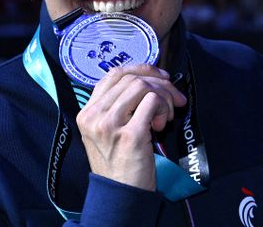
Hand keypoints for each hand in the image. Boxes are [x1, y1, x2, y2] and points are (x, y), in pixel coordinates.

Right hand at [75, 64, 186, 190]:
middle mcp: (95, 116)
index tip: (159, 76)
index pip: (114, 74)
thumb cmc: (119, 163)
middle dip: (160, 83)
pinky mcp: (131, 135)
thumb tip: (148, 80)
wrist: (120, 195)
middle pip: (132, 78)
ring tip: (166, 116)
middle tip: (175, 98)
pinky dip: (164, 108)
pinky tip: (162, 125)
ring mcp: (110, 125)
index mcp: (87, 112)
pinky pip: (153, 102)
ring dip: (164, 96)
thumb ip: (117, 106)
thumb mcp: (107, 131)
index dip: (140, 68)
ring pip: (143, 87)